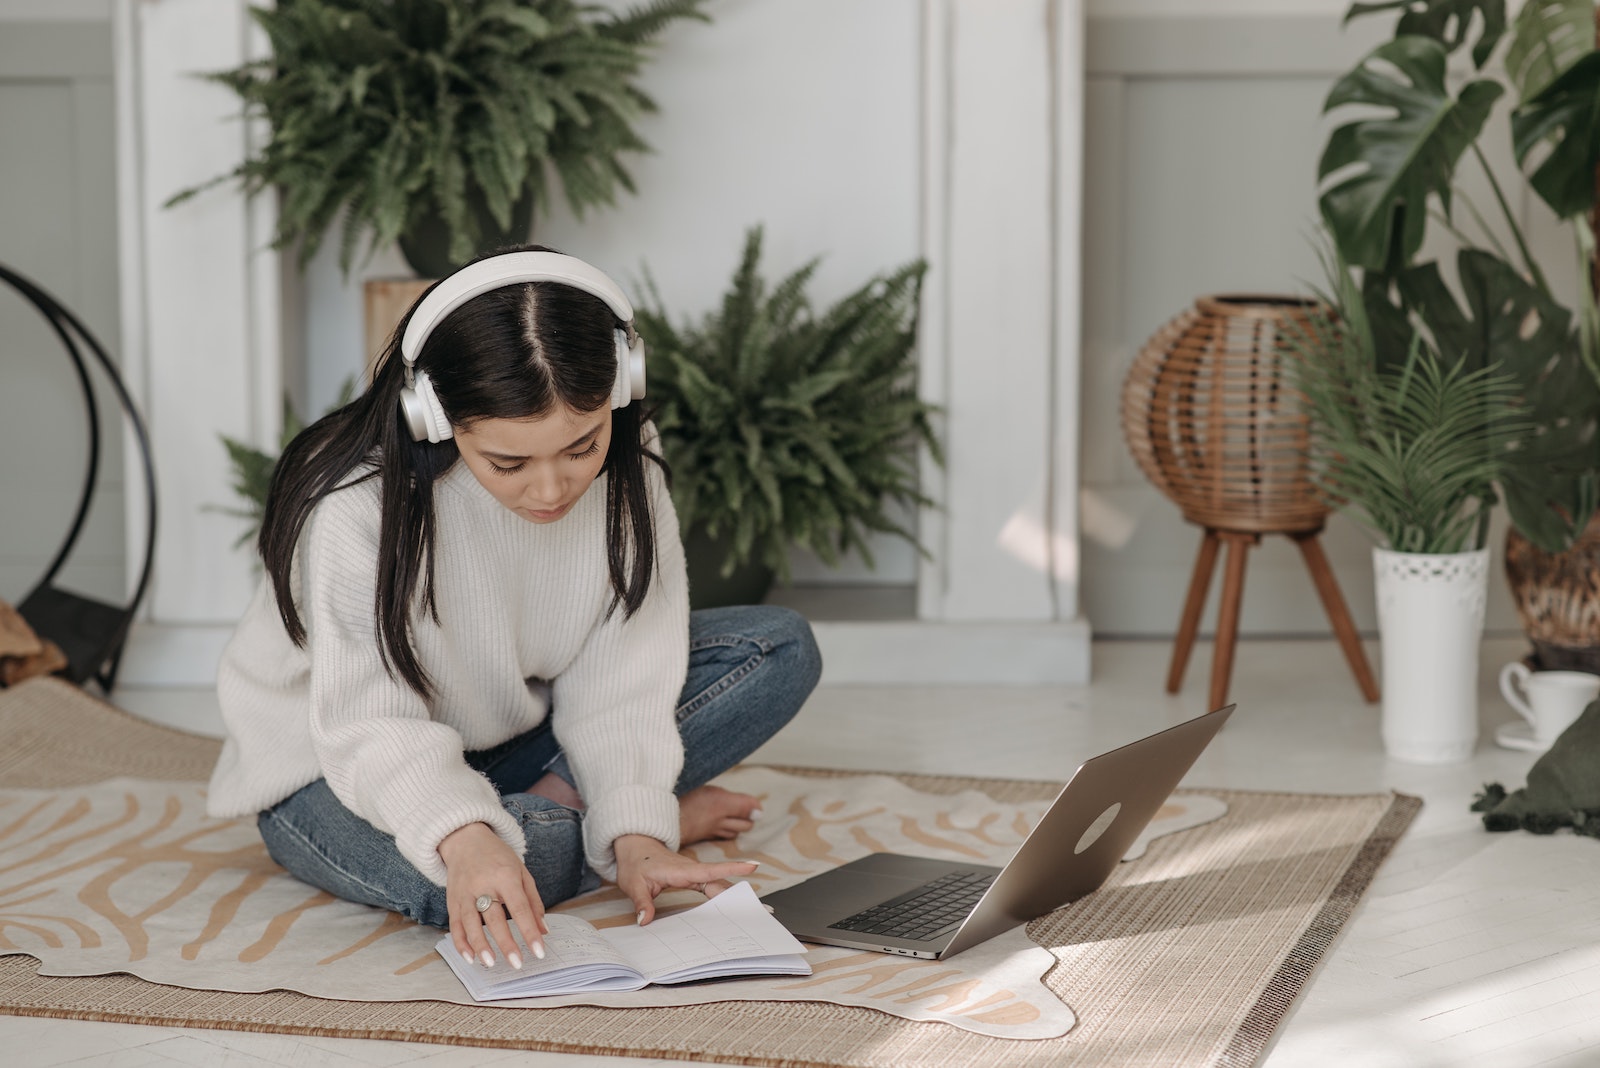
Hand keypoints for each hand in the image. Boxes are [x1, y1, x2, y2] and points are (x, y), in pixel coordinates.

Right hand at [439, 822, 547, 967]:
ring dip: (481, 946)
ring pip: (471, 924)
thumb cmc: (498, 857)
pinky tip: (470, 957)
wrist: (466, 839)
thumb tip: (544, 930)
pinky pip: (455, 925)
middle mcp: (483, 885)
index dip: (529, 931)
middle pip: (494, 918)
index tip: (539, 951)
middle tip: (517, 964)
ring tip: (491, 963)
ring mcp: (465, 893)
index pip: (520, 908)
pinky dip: (460, 943)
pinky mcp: (452, 900)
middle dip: (506, 943)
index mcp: (505, 876)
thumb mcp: (521, 872)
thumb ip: (533, 901)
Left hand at [613, 833, 758, 924]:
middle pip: (721, 882)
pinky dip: (725, 894)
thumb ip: (641, 902)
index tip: (753, 867)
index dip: (732, 869)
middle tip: (763, 909)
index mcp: (681, 870)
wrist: (636, 847)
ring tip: (756, 909)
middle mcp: (692, 870)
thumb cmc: (635, 863)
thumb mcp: (633, 883)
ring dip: (736, 895)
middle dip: (742, 893)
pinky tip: (735, 904)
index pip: (710, 870)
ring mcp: (694, 873)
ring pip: (719, 884)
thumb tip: (645, 920)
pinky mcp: (694, 877)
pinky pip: (713, 885)